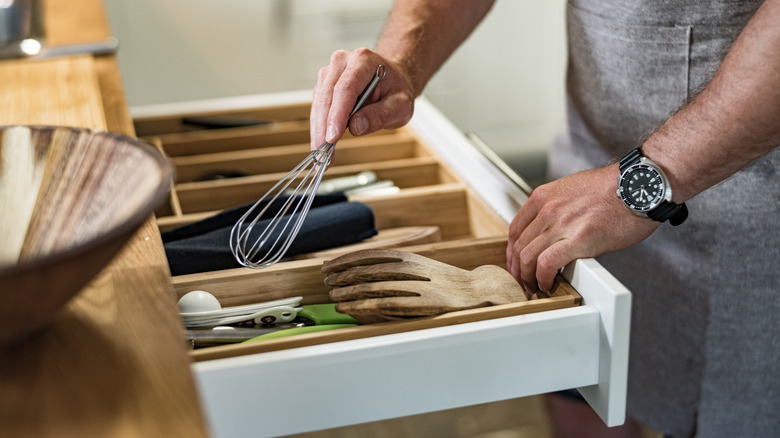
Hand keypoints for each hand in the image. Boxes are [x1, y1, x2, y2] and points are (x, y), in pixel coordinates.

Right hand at [310, 48, 415, 153]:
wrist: (392, 80)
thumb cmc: (396, 90)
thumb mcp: (400, 105)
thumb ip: (381, 115)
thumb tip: (356, 126)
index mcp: (364, 60)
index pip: (345, 88)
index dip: (337, 115)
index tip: (333, 138)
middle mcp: (343, 62)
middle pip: (327, 96)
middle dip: (323, 128)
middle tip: (324, 155)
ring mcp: (331, 72)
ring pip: (318, 103)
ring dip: (318, 131)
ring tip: (323, 156)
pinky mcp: (324, 85)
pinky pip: (317, 107)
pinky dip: (319, 127)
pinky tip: (323, 143)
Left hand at [506, 164, 659, 292]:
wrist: (640, 186)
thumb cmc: (616, 188)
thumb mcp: (575, 188)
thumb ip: (558, 206)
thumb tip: (552, 226)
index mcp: (545, 196)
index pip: (515, 228)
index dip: (512, 251)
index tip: (515, 262)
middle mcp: (548, 209)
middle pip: (518, 245)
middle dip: (517, 268)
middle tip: (522, 280)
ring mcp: (561, 224)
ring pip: (527, 257)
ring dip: (527, 277)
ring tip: (534, 286)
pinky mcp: (578, 240)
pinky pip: (547, 264)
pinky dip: (542, 278)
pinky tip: (547, 284)